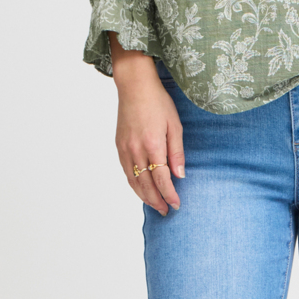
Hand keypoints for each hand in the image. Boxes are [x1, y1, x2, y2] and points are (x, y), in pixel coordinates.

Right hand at [108, 37, 184, 214]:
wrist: (135, 87)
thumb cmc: (158, 103)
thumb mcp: (175, 126)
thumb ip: (177, 152)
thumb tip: (179, 175)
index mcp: (153, 144)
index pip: (161, 178)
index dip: (169, 194)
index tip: (177, 204)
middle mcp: (136, 149)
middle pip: (146, 184)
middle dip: (156, 200)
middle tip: (166, 211)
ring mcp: (125, 148)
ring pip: (133, 181)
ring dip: (144, 196)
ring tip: (155, 205)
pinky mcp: (119, 146)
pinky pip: (126, 171)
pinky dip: (134, 184)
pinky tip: (141, 190)